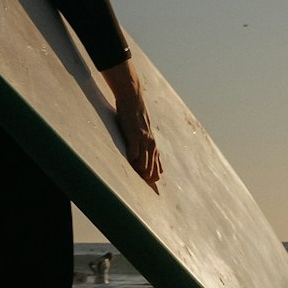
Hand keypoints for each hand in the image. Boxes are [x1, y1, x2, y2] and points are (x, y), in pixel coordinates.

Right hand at [101, 59, 162, 191]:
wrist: (133, 98)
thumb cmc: (135, 116)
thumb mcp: (143, 132)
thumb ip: (144, 145)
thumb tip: (142, 155)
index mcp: (153, 144)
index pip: (157, 166)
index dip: (154, 177)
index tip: (152, 188)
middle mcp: (151, 143)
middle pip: (152, 166)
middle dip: (149, 178)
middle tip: (147, 188)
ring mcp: (143, 138)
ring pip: (145, 160)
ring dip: (142, 170)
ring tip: (140, 179)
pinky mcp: (134, 133)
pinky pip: (134, 150)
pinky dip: (133, 158)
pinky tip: (130, 164)